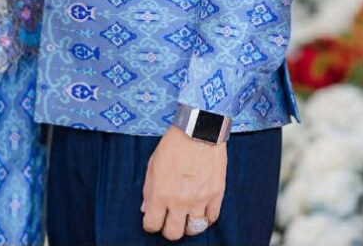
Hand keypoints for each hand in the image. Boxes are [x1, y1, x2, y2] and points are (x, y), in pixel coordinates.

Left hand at [141, 126, 226, 240]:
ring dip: (188, 225)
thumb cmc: (174, 143)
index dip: (150, 225)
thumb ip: (149, 190)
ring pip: (194, 229)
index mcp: (160, 192)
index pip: (152, 224)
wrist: (199, 129)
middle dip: (169, 230)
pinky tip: (201, 210)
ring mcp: (199, 199)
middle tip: (169, 221)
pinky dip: (206, 217)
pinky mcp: (216, 194)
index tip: (153, 220)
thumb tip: (147, 209)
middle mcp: (179, 200)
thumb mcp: (153, 164)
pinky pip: (212, 218)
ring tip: (186, 217)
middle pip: (173, 233)